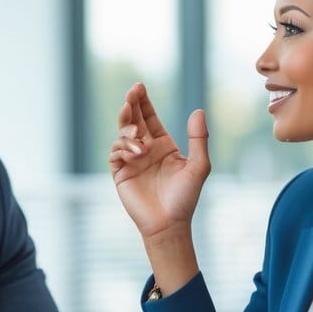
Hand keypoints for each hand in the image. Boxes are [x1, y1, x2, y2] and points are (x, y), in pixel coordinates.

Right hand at [108, 82, 210, 241]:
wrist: (169, 224)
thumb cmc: (185, 198)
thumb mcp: (199, 166)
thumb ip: (199, 139)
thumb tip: (199, 111)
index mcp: (163, 146)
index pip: (149, 118)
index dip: (143, 102)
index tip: (139, 87)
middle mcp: (145, 150)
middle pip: (133, 121)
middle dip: (130, 105)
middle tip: (131, 93)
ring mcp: (131, 162)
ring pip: (121, 136)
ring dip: (128, 132)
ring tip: (140, 141)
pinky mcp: (120, 175)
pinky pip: (114, 154)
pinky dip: (122, 149)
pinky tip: (136, 153)